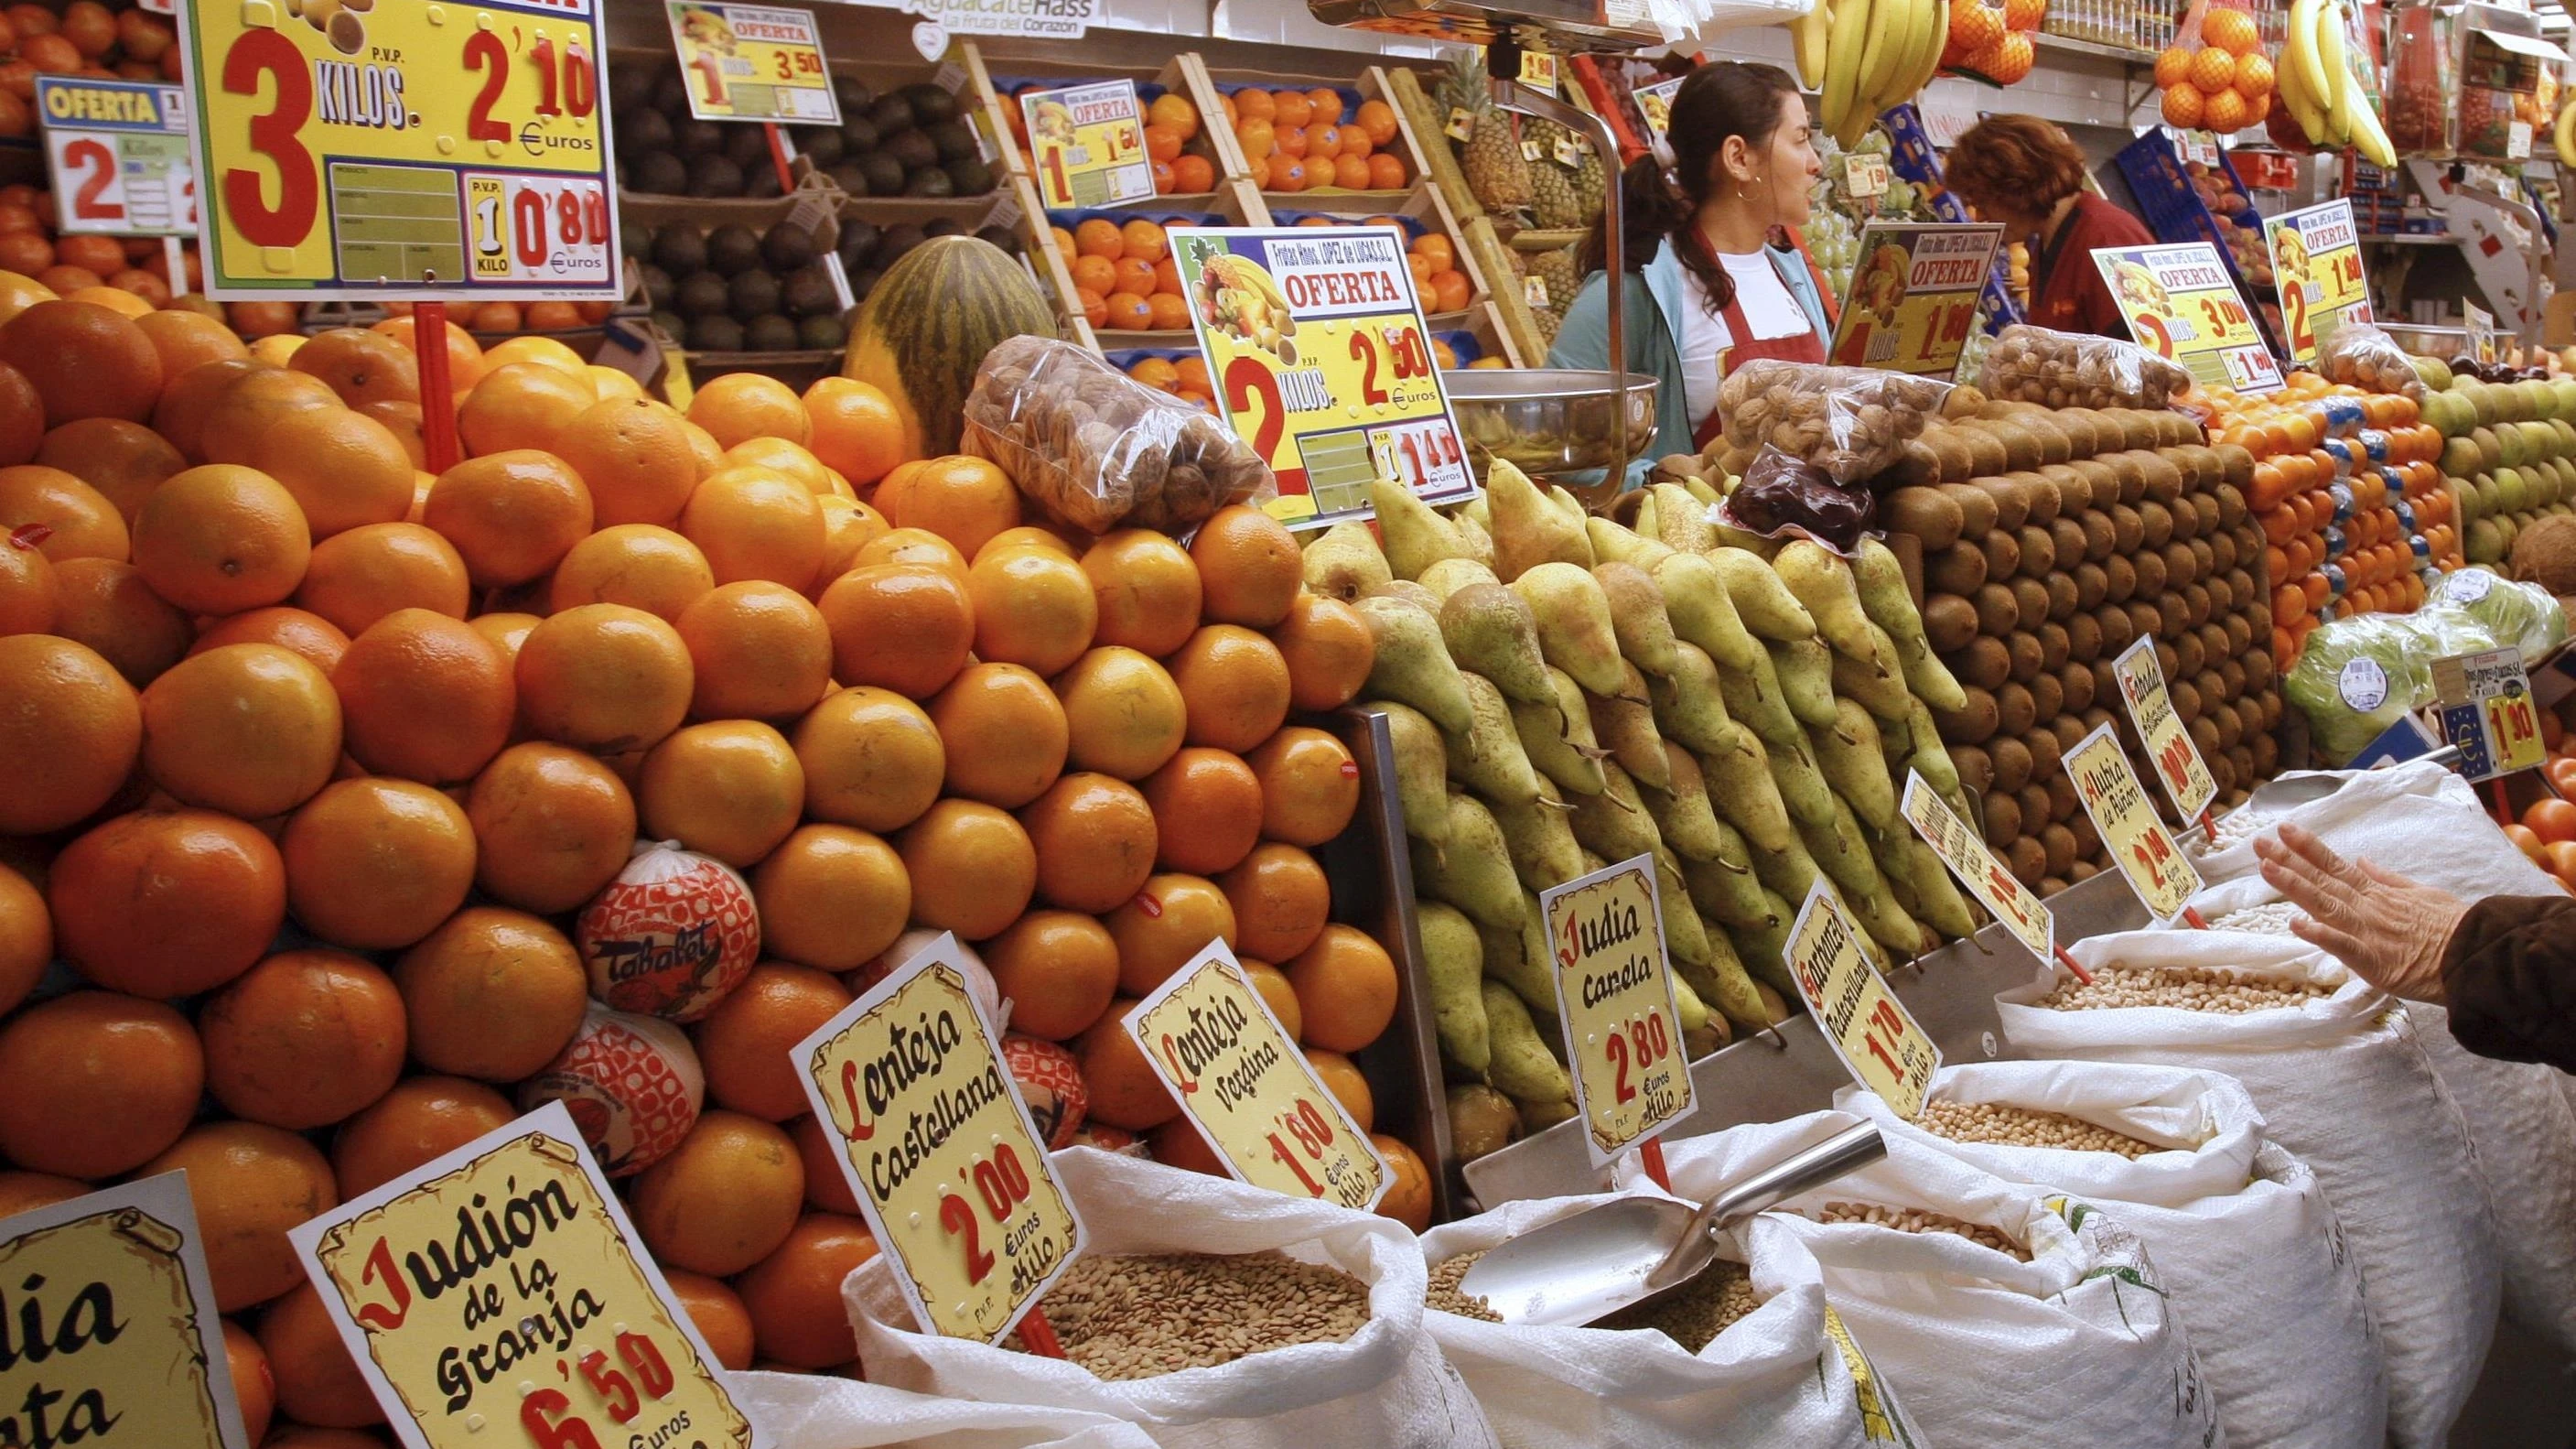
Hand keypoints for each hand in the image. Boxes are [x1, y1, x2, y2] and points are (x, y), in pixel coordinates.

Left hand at [2252, 822, 2468, 1003]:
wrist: (2477, 957)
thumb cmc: (2453, 928)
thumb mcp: (2422, 893)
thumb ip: (2387, 879)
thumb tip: (2361, 860)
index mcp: (2377, 894)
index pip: (2336, 867)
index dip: (2308, 848)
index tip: (2283, 830)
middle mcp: (2367, 908)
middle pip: (2322, 881)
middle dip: (2289, 861)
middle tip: (2258, 842)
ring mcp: (2368, 932)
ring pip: (2325, 905)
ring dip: (2295, 886)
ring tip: (2267, 869)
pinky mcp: (2373, 960)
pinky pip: (2343, 945)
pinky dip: (2320, 934)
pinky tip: (2296, 924)